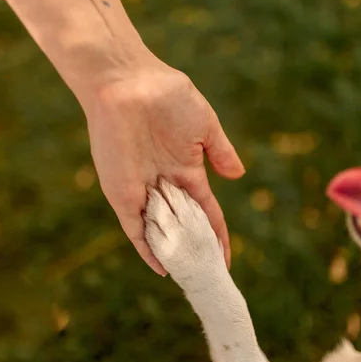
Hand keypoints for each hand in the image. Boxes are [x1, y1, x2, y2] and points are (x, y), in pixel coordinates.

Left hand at [84, 56, 244, 274]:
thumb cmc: (168, 96)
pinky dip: (147, 248)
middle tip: (210, 276)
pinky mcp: (122, 194)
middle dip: (197, 250)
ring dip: (175, 254)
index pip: (206, 210)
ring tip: (192, 279)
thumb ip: (219, 151)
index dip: (218, 234)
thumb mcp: (204, 124)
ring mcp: (143, 191)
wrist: (127, 82)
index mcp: (186, 168)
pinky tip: (162, 268)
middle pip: (184, 226)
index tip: (226, 257)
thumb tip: (238, 176)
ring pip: (161, 231)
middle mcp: (165, 184)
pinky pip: (135, 228)